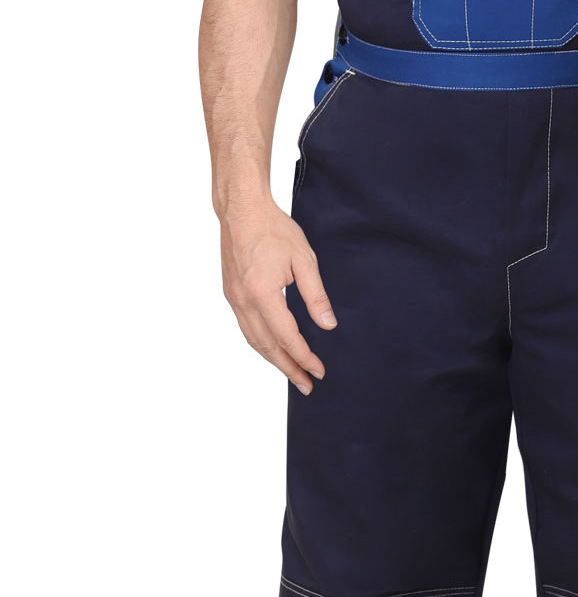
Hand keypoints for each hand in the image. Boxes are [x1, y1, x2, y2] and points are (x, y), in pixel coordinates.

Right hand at [221, 199, 335, 393]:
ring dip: (273, 360)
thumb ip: (316, 295)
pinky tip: (273, 349)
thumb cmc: (274, 229)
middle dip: (288, 368)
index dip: (304, 357)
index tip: (319, 371)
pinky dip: (261, 344)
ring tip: (292, 373)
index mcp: (263, 293)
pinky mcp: (231, 294)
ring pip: (254, 340)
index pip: (287, 336)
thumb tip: (328, 325)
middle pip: (267, 347)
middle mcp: (244, 301)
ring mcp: (234, 299)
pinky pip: (246, 328)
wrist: (242, 211)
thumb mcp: (304, 259)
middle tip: (306, 385)